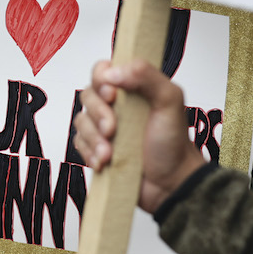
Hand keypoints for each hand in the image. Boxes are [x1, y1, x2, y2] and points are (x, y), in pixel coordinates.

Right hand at [73, 60, 206, 213]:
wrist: (170, 183)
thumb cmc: (173, 142)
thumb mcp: (170, 100)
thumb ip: (147, 76)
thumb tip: (113, 72)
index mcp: (132, 87)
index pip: (103, 70)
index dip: (100, 79)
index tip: (112, 95)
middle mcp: (116, 104)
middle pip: (88, 95)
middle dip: (98, 113)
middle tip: (113, 129)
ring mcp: (104, 127)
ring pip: (81, 121)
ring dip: (94, 138)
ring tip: (110, 153)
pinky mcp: (97, 148)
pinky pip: (79, 144)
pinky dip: (89, 153)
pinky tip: (105, 161)